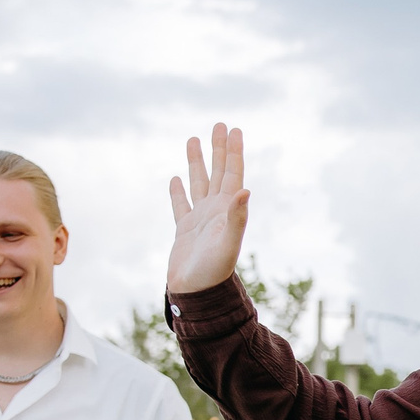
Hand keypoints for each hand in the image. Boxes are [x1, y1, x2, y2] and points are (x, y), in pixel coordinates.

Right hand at [168, 123, 248, 294]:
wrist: (197, 294)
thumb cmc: (214, 271)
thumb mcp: (227, 242)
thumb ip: (236, 217)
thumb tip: (244, 190)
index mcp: (227, 211)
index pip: (232, 174)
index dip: (233, 152)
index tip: (233, 130)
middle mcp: (215, 211)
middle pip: (218, 173)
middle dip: (218, 149)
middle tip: (218, 125)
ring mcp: (199, 220)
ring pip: (198, 183)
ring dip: (197, 162)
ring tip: (193, 140)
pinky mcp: (184, 231)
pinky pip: (181, 205)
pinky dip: (178, 191)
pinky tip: (175, 179)